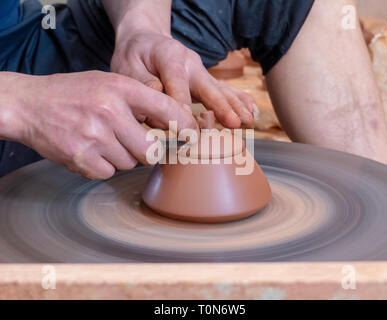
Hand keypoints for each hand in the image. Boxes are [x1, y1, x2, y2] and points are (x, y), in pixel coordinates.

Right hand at [7, 71, 196, 178]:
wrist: (30, 105)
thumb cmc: (74, 94)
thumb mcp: (109, 83)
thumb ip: (139, 101)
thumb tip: (173, 126)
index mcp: (120, 88)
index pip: (166, 110)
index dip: (183, 126)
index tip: (190, 136)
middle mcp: (110, 111)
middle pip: (151, 150)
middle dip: (147, 151)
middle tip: (134, 142)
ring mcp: (95, 136)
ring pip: (129, 163)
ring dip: (121, 156)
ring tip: (102, 139)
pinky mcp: (81, 157)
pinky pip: (108, 172)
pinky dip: (103, 166)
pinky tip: (90, 150)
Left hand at [111, 32, 257, 128]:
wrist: (145, 40)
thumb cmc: (134, 55)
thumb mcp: (126, 65)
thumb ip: (143, 85)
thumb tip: (160, 105)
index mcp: (170, 56)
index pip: (178, 84)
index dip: (183, 106)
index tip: (188, 128)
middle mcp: (190, 63)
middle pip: (208, 87)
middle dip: (221, 107)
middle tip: (234, 123)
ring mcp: (200, 72)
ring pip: (220, 90)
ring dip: (235, 106)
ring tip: (249, 121)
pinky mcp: (204, 80)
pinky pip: (224, 90)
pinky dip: (239, 100)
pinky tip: (252, 110)